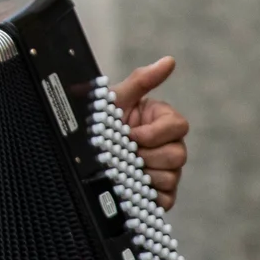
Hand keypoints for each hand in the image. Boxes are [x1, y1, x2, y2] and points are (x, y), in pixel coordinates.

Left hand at [111, 56, 189, 210]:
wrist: (80, 148)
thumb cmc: (100, 121)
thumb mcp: (115, 99)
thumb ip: (141, 81)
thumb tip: (169, 60)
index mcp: (163, 122)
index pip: (178, 127)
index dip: (153, 133)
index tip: (129, 134)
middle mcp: (168, 146)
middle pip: (178, 155)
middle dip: (147, 155)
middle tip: (124, 153)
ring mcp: (165, 171)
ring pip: (171, 177)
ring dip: (144, 174)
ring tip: (123, 168)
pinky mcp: (158, 194)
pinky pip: (165, 199)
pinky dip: (148, 195)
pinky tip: (130, 187)